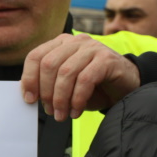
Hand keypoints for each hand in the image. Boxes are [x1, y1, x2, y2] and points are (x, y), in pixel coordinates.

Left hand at [21, 34, 141, 121]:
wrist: (127, 86)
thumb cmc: (95, 87)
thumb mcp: (68, 84)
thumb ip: (49, 83)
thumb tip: (29, 95)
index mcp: (62, 43)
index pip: (36, 56)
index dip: (29, 79)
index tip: (29, 99)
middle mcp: (76, 41)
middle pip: (49, 64)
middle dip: (46, 92)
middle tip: (51, 111)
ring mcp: (92, 48)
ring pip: (66, 73)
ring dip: (61, 99)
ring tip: (62, 115)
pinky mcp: (107, 59)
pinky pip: (85, 80)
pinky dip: (77, 98)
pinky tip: (77, 111)